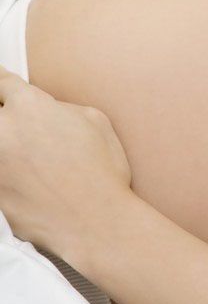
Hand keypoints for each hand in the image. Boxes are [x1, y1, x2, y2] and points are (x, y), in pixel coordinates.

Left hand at [0, 64, 132, 255]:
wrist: (94, 222)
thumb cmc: (101, 173)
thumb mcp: (96, 122)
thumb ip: (61, 107)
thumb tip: (46, 108)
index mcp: (29, 106)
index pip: (0, 82)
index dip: (2, 84)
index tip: (3, 90)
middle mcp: (2, 129)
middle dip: (4, 117)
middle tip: (18, 131)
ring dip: (6, 148)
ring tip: (26, 160)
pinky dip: (5, 174)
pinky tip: (25, 181)